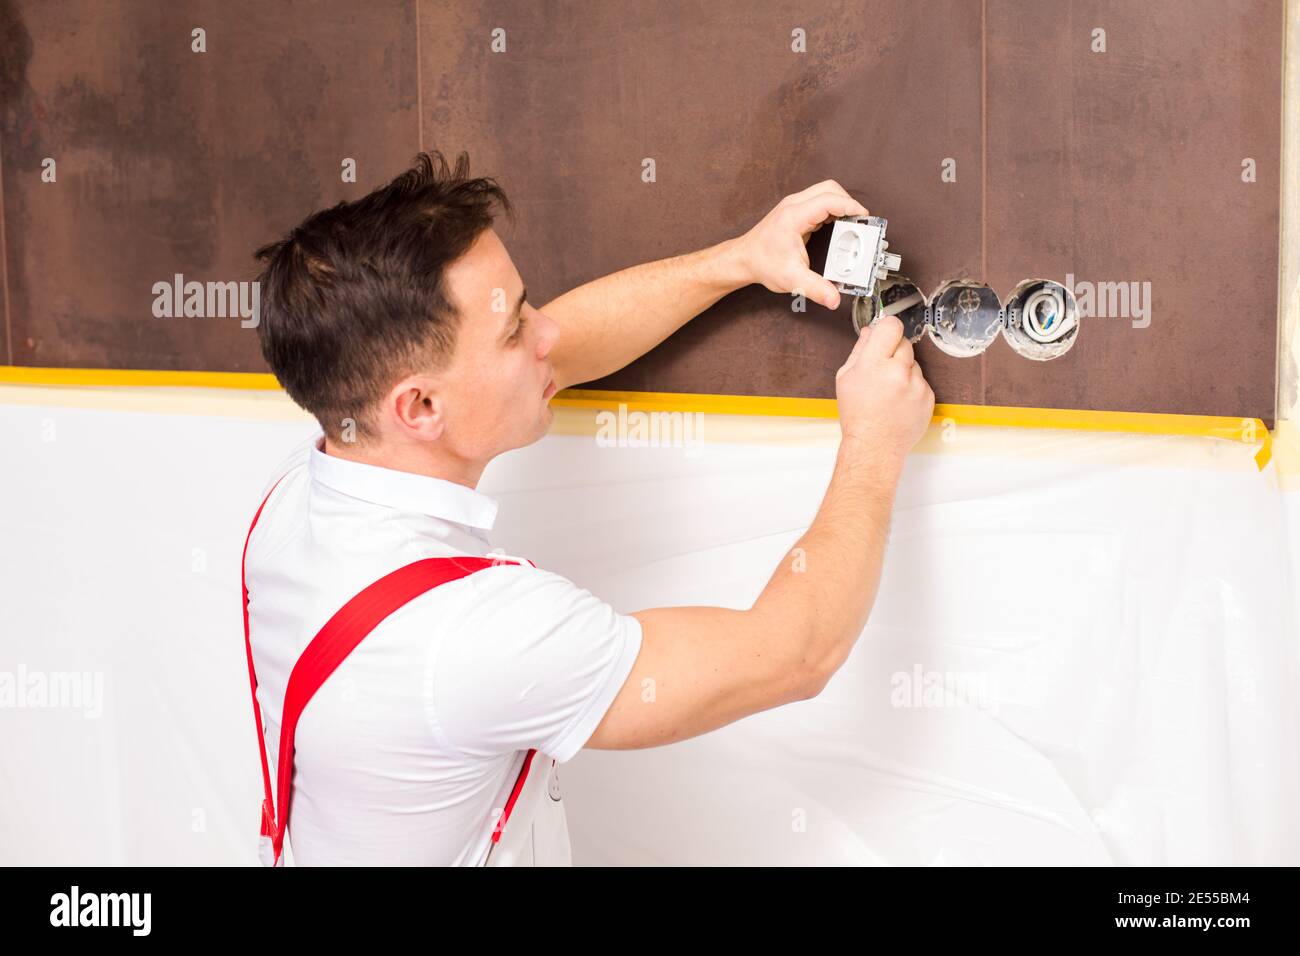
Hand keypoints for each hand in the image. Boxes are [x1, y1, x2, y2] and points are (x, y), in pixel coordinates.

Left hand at [734, 180, 868, 309]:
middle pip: (830, 189)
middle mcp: (794, 206)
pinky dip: (833, 210)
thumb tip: (834, 298)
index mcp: (794, 216)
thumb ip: (816, 289)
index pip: (829, 200)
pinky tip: (839, 225)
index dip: (851, 206)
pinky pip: (820, 202)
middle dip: (849, 202)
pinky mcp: (796, 212)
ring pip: (825, 192)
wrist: (743, 260)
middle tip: (861, 221)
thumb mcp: (792, 279)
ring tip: (852, 223)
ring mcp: (794, 206)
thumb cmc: (762, 264)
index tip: (865, 217)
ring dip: (841, 204)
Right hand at [834, 315, 933, 463]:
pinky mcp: (929, 396)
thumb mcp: (846, 378)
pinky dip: (912, 388)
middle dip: (894, 352)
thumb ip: (859, 350)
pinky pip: (922, 381)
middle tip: (882, 371)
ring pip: (914, 363)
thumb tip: (870, 331)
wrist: (874, 446)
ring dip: (904, 371)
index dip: (887, 328)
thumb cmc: (857, 415)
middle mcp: (898, 372)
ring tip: (890, 392)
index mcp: (874, 364)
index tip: (885, 333)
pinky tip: (899, 402)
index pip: (891, 326)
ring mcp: (916, 385)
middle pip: (904, 343)